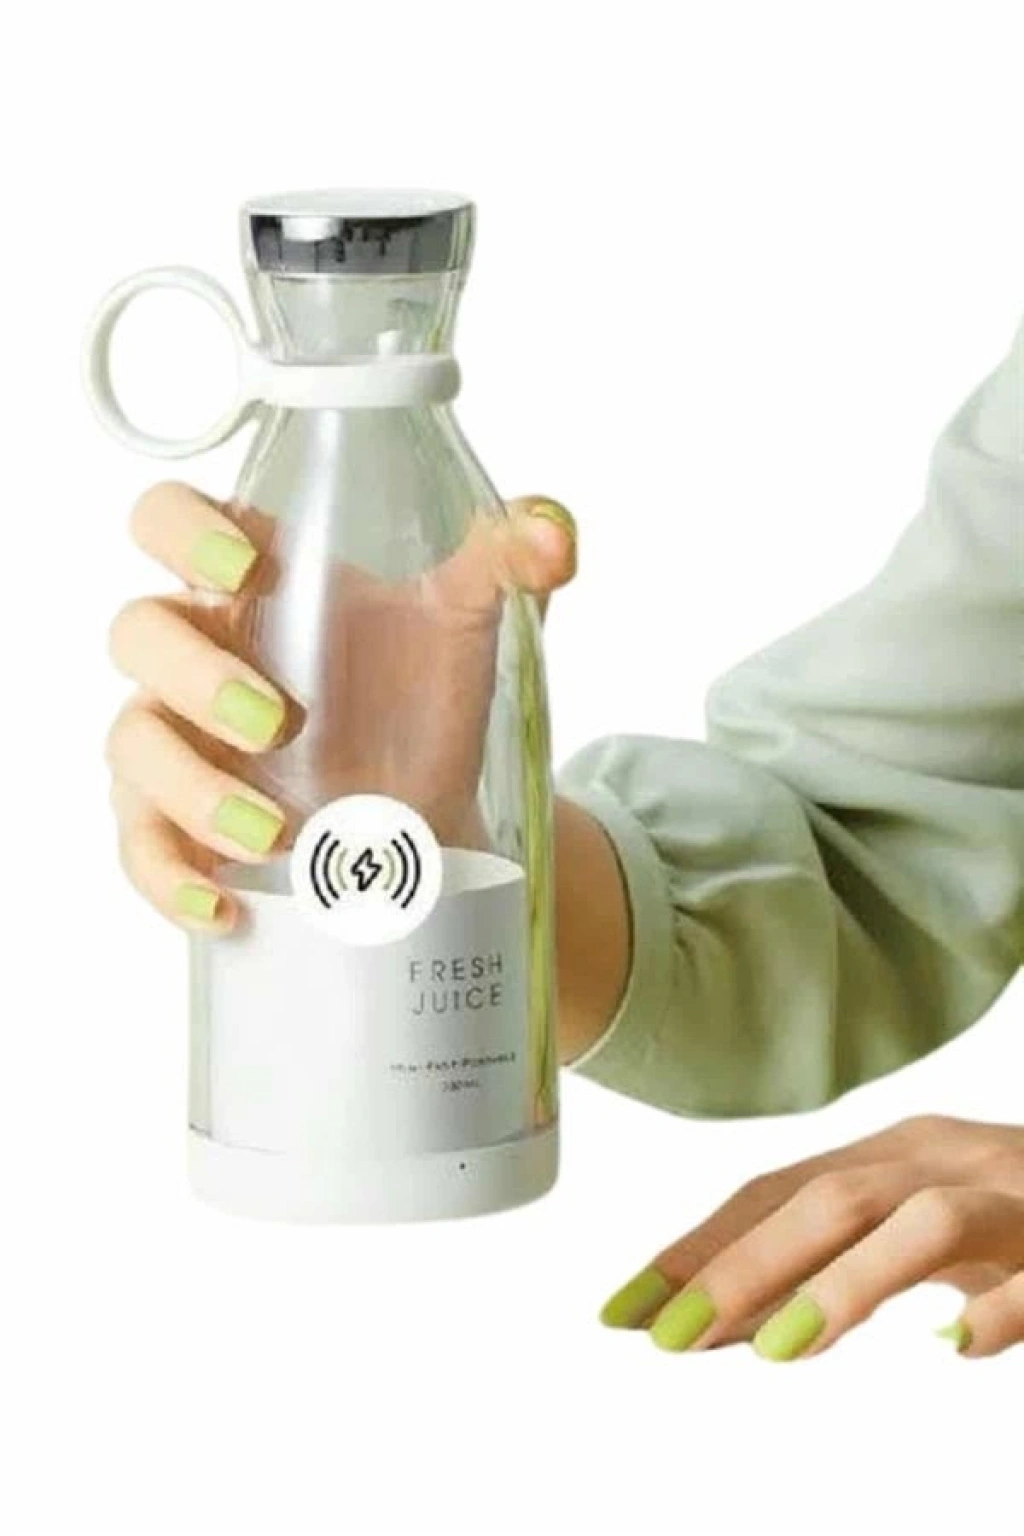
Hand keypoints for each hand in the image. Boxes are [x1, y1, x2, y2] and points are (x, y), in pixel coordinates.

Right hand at [106, 482, 575, 931]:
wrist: (432, 812)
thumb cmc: (425, 693)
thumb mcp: (468, 622)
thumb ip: (506, 563)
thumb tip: (554, 533)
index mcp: (249, 579)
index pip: (169, 519)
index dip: (182, 530)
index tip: (245, 565)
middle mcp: (198, 651)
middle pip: (137, 632)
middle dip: (197, 676)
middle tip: (280, 722)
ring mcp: (178, 739)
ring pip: (131, 744)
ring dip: (192, 789)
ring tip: (276, 834)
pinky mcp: (175, 823)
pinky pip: (136, 847)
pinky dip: (167, 879)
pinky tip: (222, 907)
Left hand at [600, 1116, 1023, 1358]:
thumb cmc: (1012, 1212)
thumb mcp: (916, 1223)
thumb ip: (835, 1259)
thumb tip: (732, 1317)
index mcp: (898, 1152)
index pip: (778, 1191)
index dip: (698, 1245)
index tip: (623, 1308)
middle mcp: (948, 1159)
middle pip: (831, 1201)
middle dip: (743, 1266)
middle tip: (668, 1336)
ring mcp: (1017, 1198)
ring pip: (925, 1223)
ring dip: (848, 1282)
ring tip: (778, 1346)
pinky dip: (1001, 1309)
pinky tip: (956, 1346)